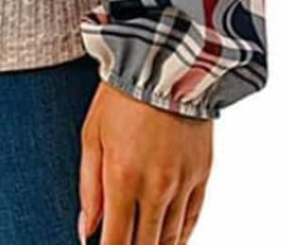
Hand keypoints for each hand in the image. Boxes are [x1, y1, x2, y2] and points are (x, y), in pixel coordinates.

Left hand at [79, 80, 212, 243]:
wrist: (166, 63)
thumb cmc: (121, 94)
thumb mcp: (92, 134)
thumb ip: (88, 186)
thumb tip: (86, 230)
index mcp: (123, 177)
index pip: (116, 240)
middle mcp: (156, 187)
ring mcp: (182, 183)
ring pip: (170, 239)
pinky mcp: (202, 175)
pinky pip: (192, 220)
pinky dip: (179, 237)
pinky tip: (169, 242)